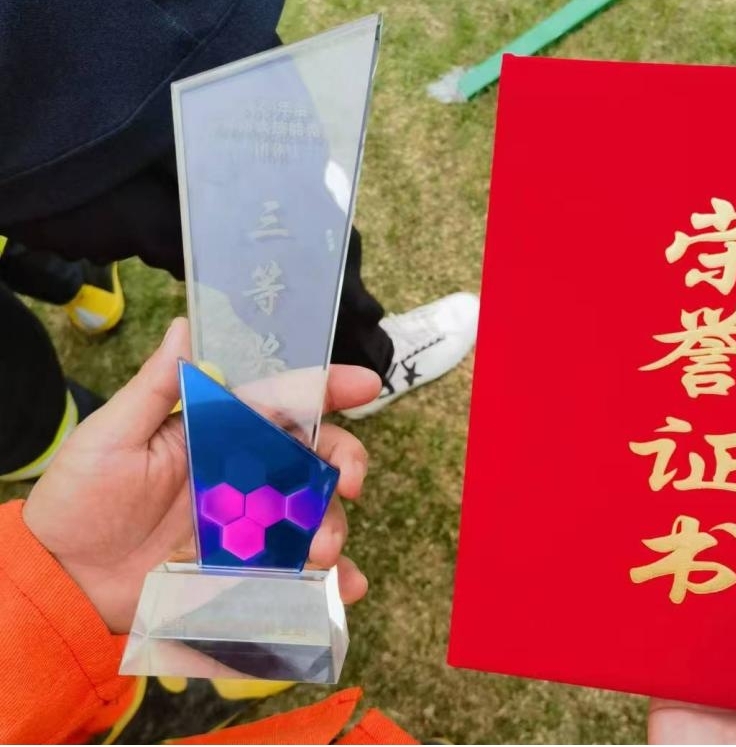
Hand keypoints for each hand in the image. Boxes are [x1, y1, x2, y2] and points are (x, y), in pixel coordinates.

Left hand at [24, 317, 380, 633]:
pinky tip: (343, 588)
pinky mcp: (247, 565)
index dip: (328, 388)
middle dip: (345, 462)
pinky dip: (331, 578)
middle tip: (349, 484)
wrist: (63, 581)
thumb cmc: (81, 499)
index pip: (282, 400)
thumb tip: (186, 325)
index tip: (367, 384)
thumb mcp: (114, 436)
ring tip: (321, 552)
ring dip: (333, 526)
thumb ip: (157, 386)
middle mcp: (244, 472)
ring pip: (314, 512)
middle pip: (314, 457)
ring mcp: (250, 521)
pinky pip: (298, 568)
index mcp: (220, 432)